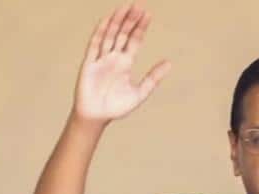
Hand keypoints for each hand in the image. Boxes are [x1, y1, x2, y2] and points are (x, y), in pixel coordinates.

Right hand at [72, 3, 170, 123]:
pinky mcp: (89, 64)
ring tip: (125, 8)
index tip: (148, 15)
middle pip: (123, 34)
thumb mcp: (140, 92)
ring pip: (110, 36)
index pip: (134, 41)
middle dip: (130, 20)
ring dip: (117, 22)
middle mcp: (113, 58)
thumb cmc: (116, 107)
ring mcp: (101, 59)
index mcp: (125, 64)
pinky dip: (100, 33)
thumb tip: (169, 63)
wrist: (97, 117)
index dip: (140, 28)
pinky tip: (106, 21)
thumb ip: (153, 78)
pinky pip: (95, 45)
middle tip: (138, 5)